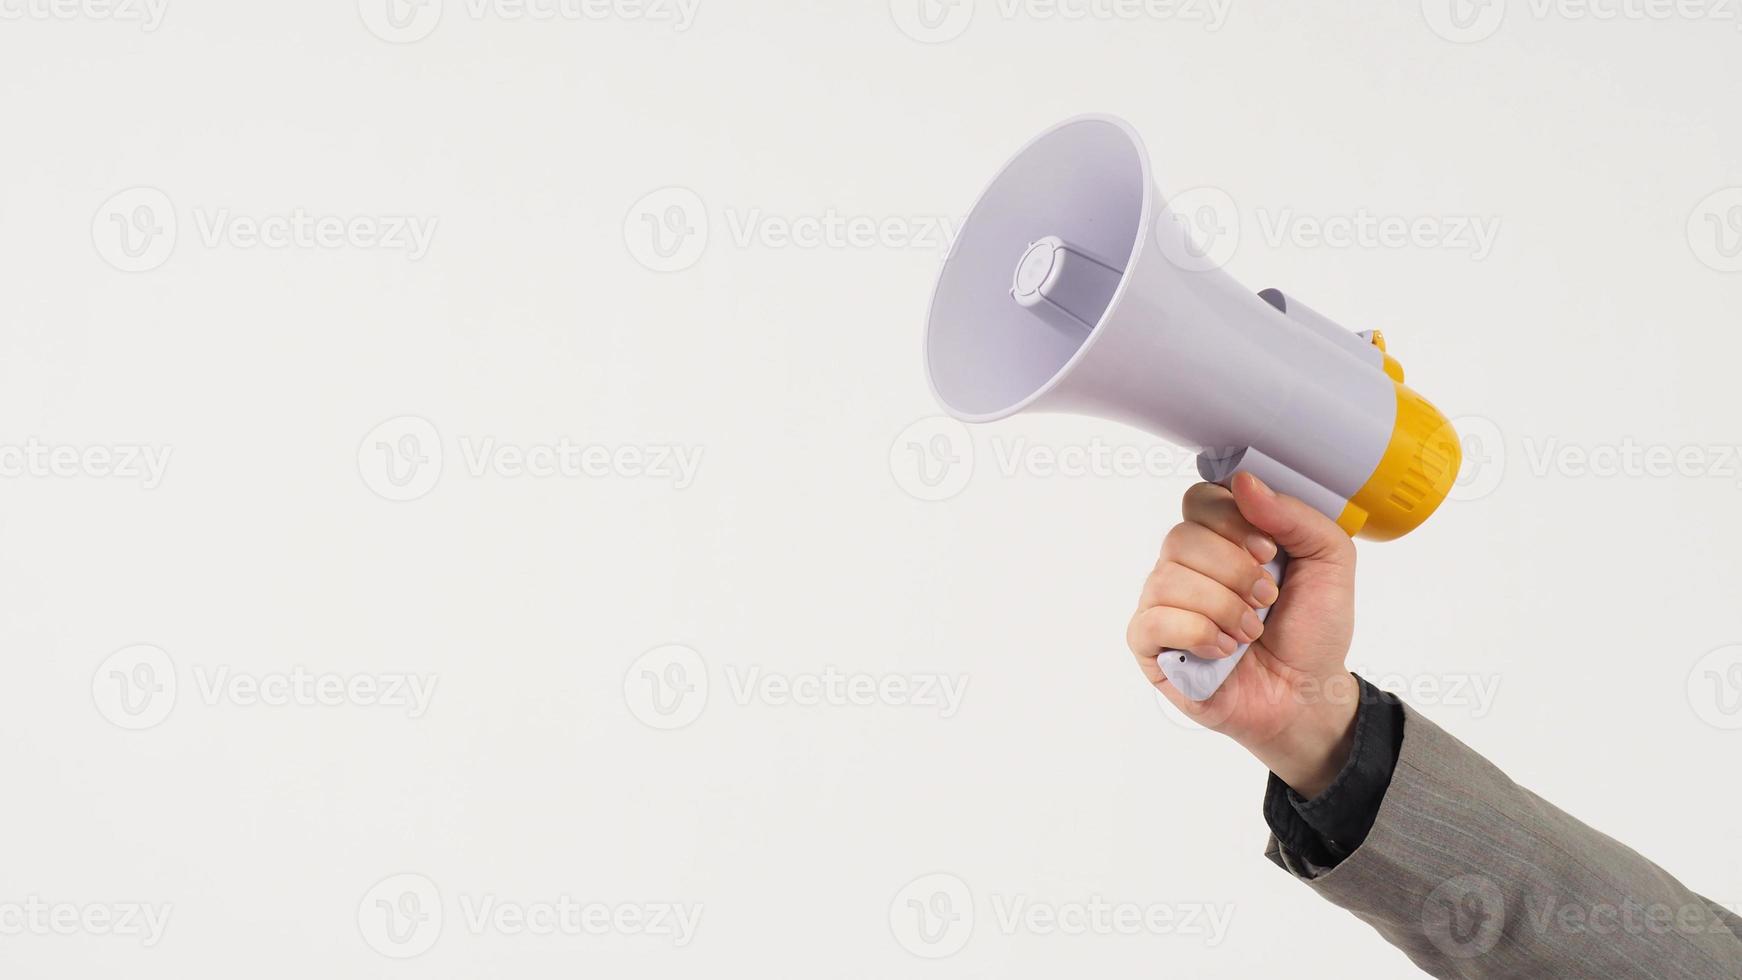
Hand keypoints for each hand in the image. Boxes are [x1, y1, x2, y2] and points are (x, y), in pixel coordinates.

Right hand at [1126, 473, 1361, 796]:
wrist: (1309, 695)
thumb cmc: (1313, 630)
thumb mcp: (1330, 562)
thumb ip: (1297, 516)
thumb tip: (1243, 483)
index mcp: (1224, 537)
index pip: (1200, 499)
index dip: (1231, 520)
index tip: (1268, 551)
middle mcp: (1187, 564)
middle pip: (1181, 537)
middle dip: (1234, 572)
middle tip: (1267, 600)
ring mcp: (1163, 602)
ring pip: (1167, 578)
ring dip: (1222, 608)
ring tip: (1250, 633)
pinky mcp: (1149, 642)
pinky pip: (1151, 620)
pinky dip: (1197, 634)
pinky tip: (1222, 650)